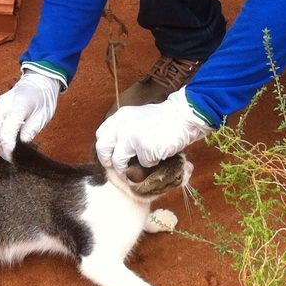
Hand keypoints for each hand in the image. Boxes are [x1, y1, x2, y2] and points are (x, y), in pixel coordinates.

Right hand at [0, 67, 60, 159]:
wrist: (39, 80)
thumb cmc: (44, 98)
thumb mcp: (43, 115)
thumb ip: (31, 130)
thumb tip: (21, 146)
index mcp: (18, 106)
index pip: (6, 133)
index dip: (8, 149)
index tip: (14, 159)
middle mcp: (4, 105)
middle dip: (0, 149)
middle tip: (12, 158)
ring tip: (10, 153)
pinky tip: (8, 143)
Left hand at [94, 89, 211, 174]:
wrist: (184, 116)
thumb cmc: (164, 120)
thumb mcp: (138, 118)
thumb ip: (125, 130)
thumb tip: (116, 151)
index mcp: (120, 117)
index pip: (101, 135)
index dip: (105, 149)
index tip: (111, 157)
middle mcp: (122, 125)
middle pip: (103, 149)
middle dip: (108, 161)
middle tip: (119, 168)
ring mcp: (131, 136)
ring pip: (118, 161)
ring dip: (126, 169)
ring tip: (137, 169)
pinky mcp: (144, 147)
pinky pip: (142, 164)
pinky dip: (150, 164)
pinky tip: (158, 155)